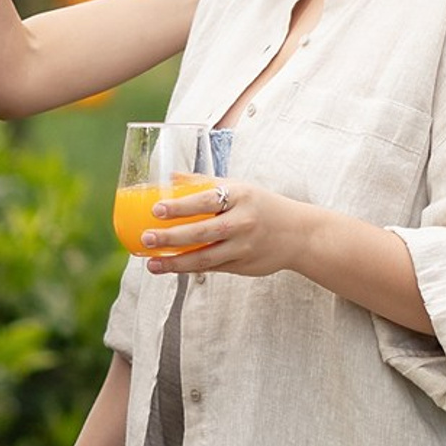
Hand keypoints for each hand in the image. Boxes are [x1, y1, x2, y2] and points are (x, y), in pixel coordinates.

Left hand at [139, 179, 303, 280]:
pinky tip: (172, 267)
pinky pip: (213, 268)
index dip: (180, 205)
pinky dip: (191, 268)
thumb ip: (205, 183)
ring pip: (206, 258)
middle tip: (146, 239)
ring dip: (176, 263)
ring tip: (151, 264)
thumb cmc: (261, 205)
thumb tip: (170, 176)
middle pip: (202, 232)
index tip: (156, 209)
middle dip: (171, 237)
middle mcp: (243, 222)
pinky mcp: (244, 266)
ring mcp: (244, 247)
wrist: (299, 234)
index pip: (206, 200)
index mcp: (241, 196)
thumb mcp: (239, 188)